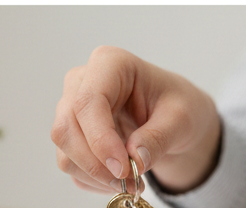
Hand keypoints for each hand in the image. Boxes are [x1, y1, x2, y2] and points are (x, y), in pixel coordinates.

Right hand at [51, 46, 221, 194]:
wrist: (174, 119)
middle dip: (96, 163)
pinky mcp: (71, 134)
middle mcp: (82, 82)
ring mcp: (71, 108)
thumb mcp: (181, 119)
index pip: (88, 101)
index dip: (100, 139)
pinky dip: (94, 179)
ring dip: (95, 175)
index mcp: (110, 64)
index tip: (123, 169)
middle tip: (129, 182)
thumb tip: (134, 160)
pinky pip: (71, 164)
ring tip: (132, 182)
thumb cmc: (178, 106)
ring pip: (64, 150)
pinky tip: (120, 177)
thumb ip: (158, 138)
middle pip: (66, 128)